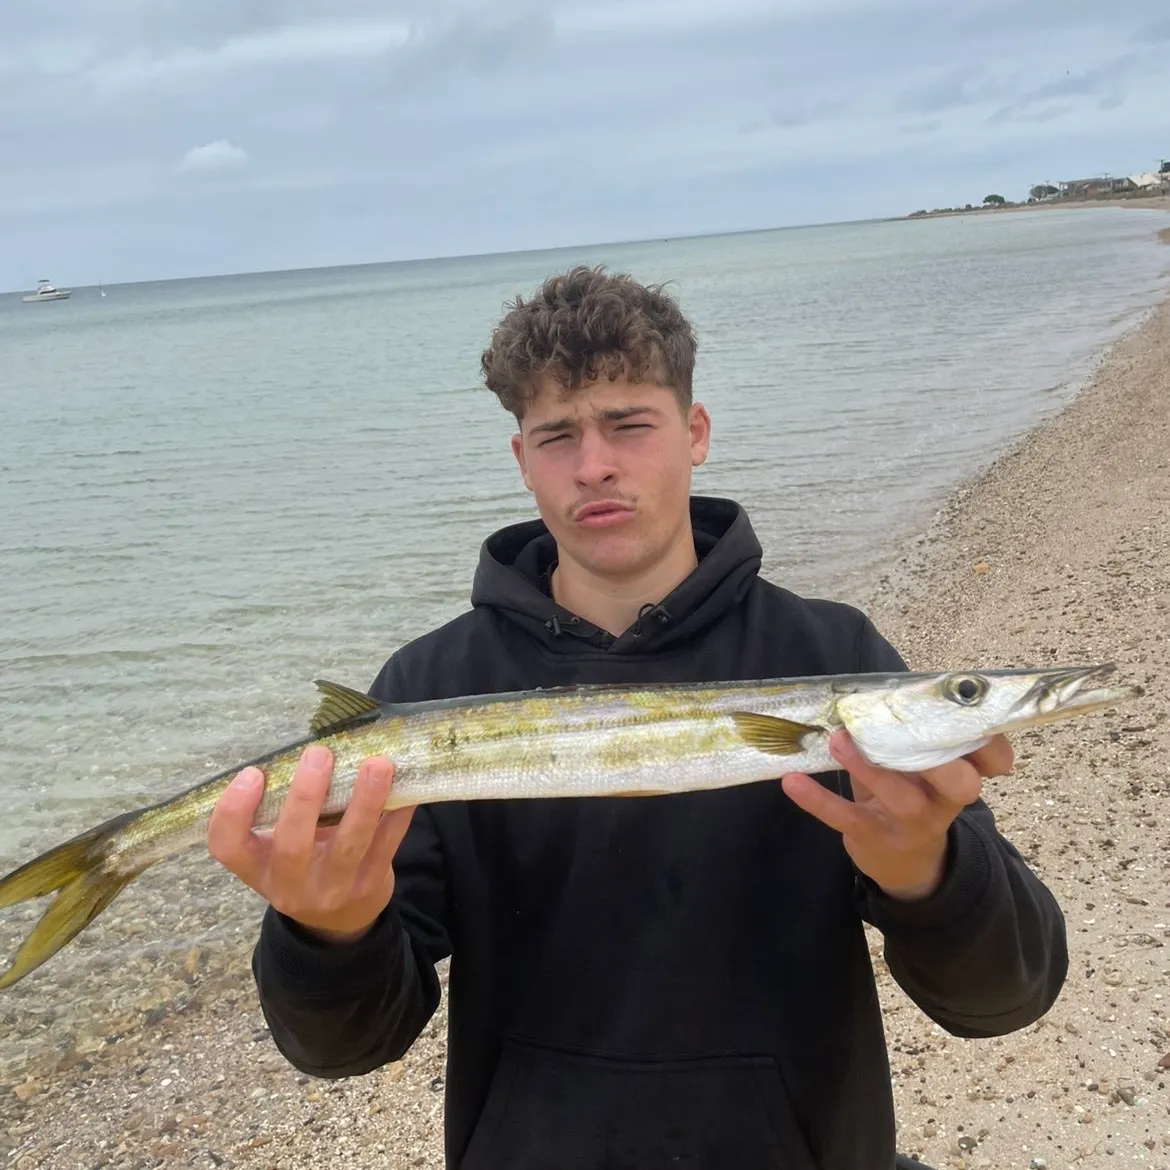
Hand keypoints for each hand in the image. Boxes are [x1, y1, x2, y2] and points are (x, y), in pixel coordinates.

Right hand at [207, 744, 415, 942]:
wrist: (339, 919)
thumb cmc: (303, 863)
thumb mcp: (278, 847)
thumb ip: (282, 809)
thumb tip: (308, 746)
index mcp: (257, 867)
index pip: (227, 847)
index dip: (233, 811)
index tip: (252, 773)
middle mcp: (290, 885)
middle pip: (291, 845)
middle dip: (305, 797)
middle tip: (319, 754)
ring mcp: (332, 889)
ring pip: (348, 845)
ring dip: (364, 801)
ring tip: (377, 764)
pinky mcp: (370, 885)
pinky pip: (386, 846)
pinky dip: (397, 815)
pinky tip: (405, 788)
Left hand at [781, 731, 1013, 900]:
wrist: (904, 862)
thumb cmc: (913, 794)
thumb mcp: (924, 769)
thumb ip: (913, 735)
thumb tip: (875, 688)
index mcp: (962, 773)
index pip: (993, 758)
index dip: (990, 742)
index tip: (967, 715)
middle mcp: (946, 800)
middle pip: (960, 782)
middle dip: (933, 756)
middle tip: (893, 725)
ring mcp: (913, 823)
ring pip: (901, 797)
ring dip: (868, 766)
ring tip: (836, 739)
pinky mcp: (875, 838)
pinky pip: (847, 818)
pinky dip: (818, 800)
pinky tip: (793, 781)